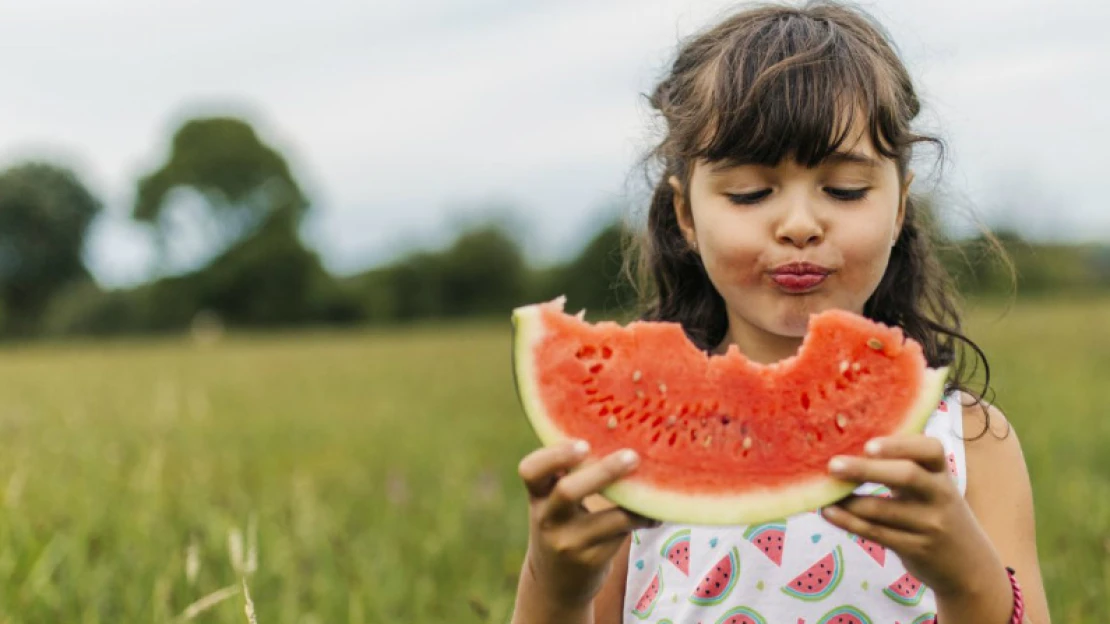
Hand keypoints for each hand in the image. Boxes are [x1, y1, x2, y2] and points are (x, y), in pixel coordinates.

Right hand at [517, 440, 658, 605]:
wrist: (554, 583)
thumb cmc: (561, 524)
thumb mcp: (552, 502)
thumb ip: (569, 474)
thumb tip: (618, 429)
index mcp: (538, 496)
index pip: (530, 471)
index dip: (553, 455)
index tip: (582, 445)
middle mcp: (547, 519)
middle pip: (569, 491)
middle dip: (603, 472)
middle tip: (632, 456)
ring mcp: (568, 543)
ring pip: (608, 520)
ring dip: (636, 502)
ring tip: (657, 487)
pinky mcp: (590, 561)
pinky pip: (623, 535)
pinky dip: (643, 520)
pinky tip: (656, 513)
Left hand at [820, 434, 1003, 598]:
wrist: (969, 566)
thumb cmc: (935, 512)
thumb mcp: (932, 486)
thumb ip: (904, 465)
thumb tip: (849, 440)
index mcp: (942, 473)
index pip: (931, 449)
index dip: (900, 444)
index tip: (869, 444)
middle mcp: (940, 495)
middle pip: (906, 476)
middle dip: (866, 469)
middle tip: (833, 464)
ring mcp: (930, 524)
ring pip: (883, 510)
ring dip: (848, 501)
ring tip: (822, 491)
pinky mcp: (917, 549)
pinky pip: (877, 533)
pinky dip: (848, 522)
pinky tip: (828, 512)